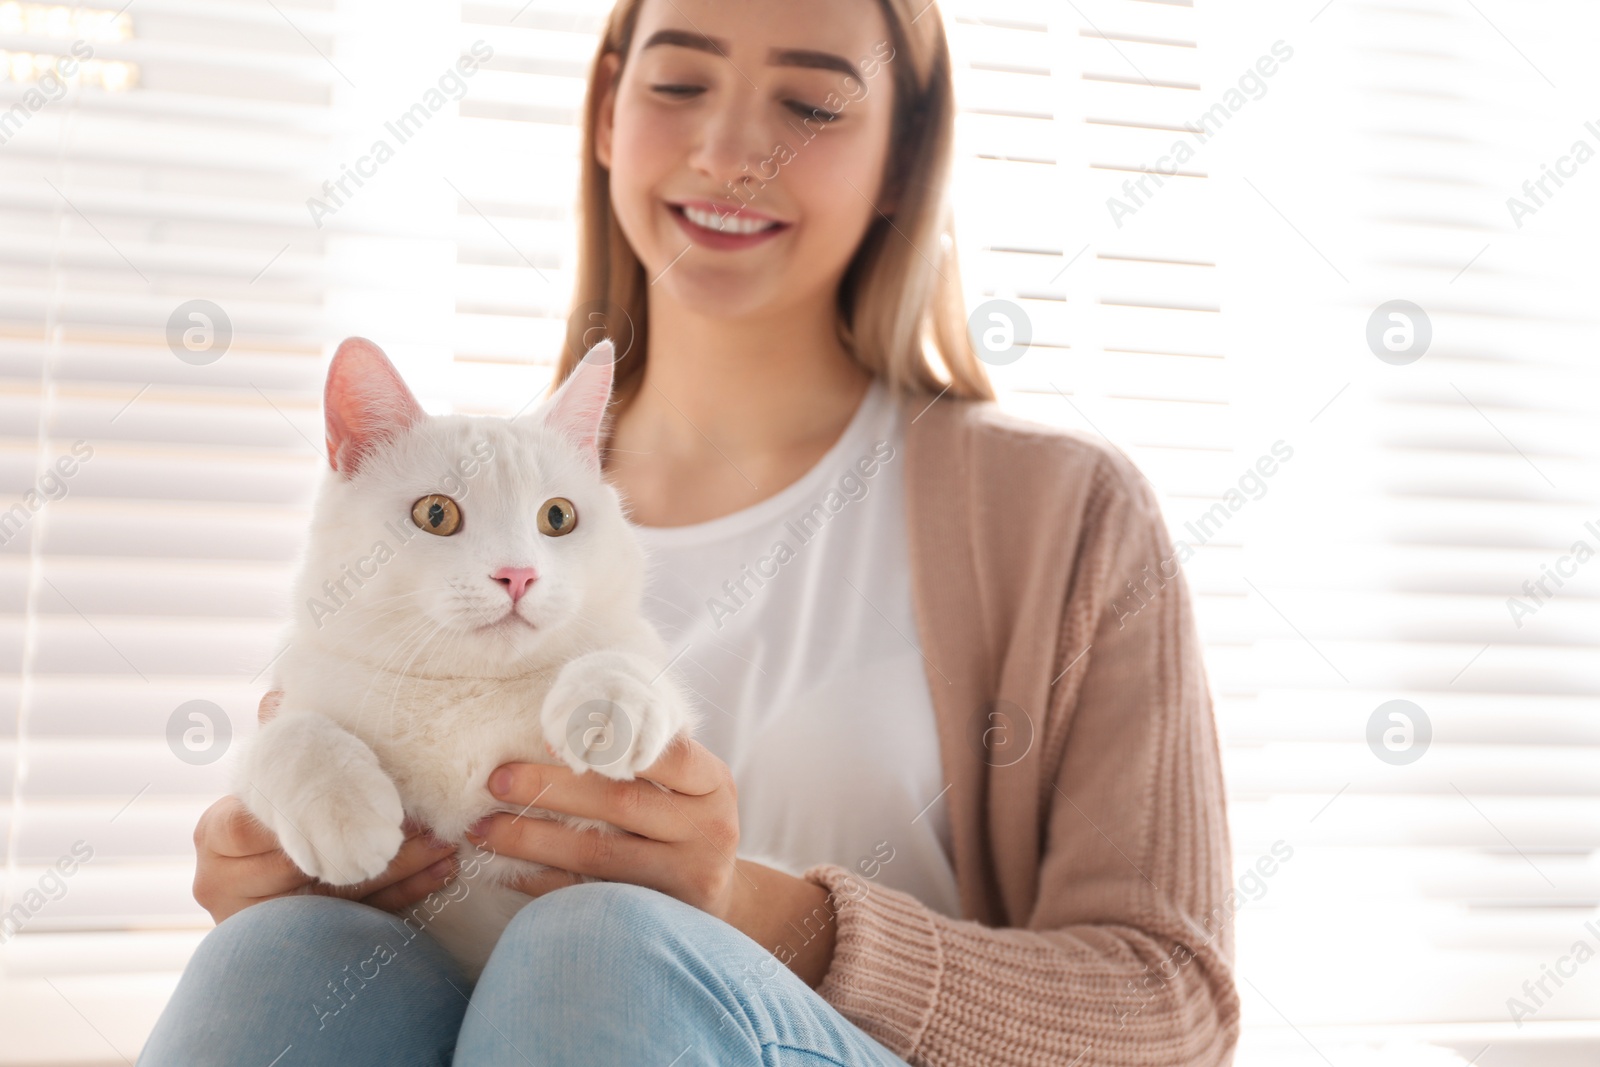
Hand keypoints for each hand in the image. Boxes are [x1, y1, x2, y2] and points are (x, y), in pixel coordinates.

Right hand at [189, 691, 457, 924]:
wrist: (271, 890)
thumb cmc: (279, 813)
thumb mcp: (278, 778)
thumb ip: (283, 748)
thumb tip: (275, 695)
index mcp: (216, 832)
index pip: (269, 816)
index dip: (323, 805)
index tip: (379, 792)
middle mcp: (222, 882)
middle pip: (312, 857)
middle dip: (377, 837)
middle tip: (431, 822)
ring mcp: (255, 921)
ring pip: (340, 891)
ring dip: (402, 867)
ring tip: (446, 845)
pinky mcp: (294, 945)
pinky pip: (358, 920)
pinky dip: (404, 895)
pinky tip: (440, 874)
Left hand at [465, 737, 839, 986]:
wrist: (721, 897)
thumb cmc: (687, 823)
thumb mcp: (690, 785)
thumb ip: (646, 758)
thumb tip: (558, 727)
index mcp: (713, 783)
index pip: (666, 752)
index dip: (608, 741)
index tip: (549, 735)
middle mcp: (707, 828)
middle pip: (621, 802)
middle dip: (551, 788)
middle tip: (497, 780)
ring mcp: (685, 877)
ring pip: (597, 855)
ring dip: (532, 840)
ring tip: (483, 828)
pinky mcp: (657, 915)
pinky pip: (585, 896)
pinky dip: (539, 882)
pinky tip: (503, 869)